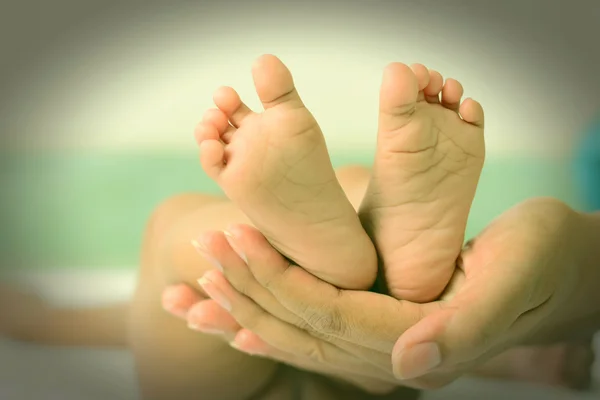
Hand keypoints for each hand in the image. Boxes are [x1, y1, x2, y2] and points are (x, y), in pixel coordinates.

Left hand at [165, 197, 598, 388]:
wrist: (556, 270)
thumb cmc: (542, 262)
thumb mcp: (514, 279)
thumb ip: (465, 327)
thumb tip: (406, 366)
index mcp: (418, 341)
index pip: (330, 313)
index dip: (279, 280)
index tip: (237, 240)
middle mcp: (390, 354)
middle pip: (302, 326)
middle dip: (248, 288)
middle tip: (206, 247)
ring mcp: (380, 347)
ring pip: (297, 333)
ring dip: (244, 309)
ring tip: (197, 287)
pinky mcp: (377, 329)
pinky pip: (313, 331)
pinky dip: (270, 327)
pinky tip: (235, 326)